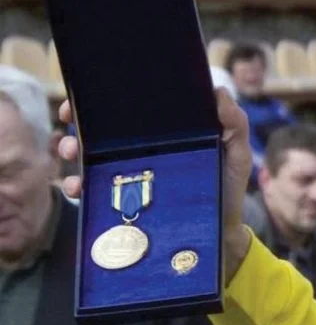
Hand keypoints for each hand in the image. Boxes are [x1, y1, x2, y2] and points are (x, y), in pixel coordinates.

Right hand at [57, 89, 254, 283]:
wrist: (220, 234)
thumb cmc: (228, 188)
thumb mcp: (236, 154)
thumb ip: (234, 124)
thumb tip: (219, 90)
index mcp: (164, 134)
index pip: (131, 110)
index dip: (107, 98)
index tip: (88, 93)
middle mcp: (141, 151)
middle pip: (102, 130)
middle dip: (78, 121)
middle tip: (69, 119)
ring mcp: (128, 176)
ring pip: (89, 156)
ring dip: (72, 149)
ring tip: (72, 152)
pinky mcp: (121, 201)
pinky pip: (91, 190)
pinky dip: (77, 185)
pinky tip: (77, 186)